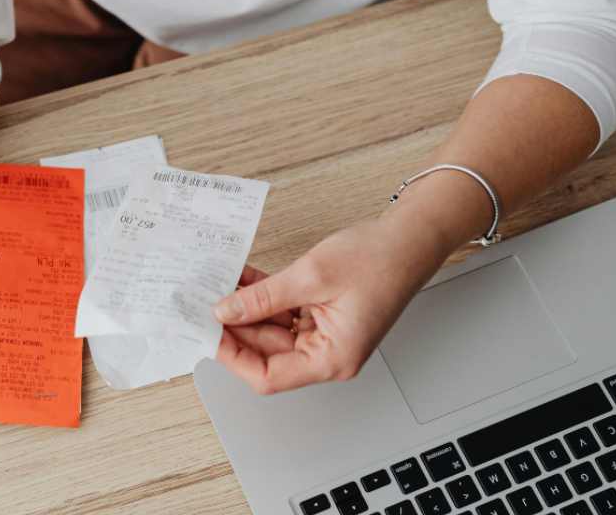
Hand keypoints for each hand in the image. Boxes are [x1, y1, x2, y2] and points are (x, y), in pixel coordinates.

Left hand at [213, 216, 450, 394]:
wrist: (411, 237)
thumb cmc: (379, 259)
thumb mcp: (310, 277)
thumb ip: (263, 298)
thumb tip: (225, 312)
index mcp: (332, 359)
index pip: (268, 377)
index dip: (233, 358)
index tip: (208, 333)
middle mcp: (329, 354)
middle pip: (267, 353)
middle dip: (234, 327)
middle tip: (203, 303)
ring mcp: (326, 334)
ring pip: (271, 330)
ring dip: (245, 308)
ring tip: (218, 286)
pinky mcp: (324, 315)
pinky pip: (284, 312)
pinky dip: (264, 296)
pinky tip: (242, 279)